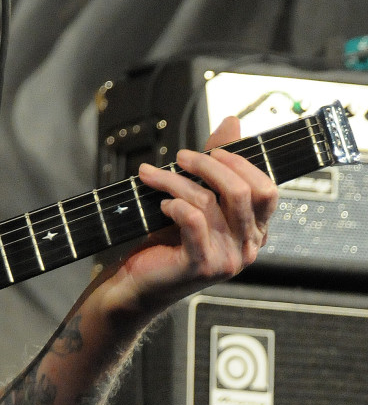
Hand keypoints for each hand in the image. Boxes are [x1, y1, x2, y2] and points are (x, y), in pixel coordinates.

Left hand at [94, 117, 277, 322]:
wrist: (139, 282)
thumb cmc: (169, 239)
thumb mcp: (196, 197)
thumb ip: (217, 164)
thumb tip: (232, 122)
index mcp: (254, 231)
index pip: (267, 189)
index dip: (241, 163)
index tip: (211, 150)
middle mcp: (248, 247)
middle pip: (243, 192)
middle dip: (209, 165)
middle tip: (181, 157)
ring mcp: (228, 260)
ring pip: (210, 202)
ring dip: (177, 181)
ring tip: (152, 176)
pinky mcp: (202, 266)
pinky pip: (194, 221)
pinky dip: (175, 205)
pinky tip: (162, 205)